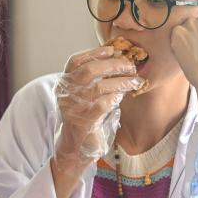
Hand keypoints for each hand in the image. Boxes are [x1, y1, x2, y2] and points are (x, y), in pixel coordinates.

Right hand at [54, 46, 144, 165]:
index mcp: (63, 85)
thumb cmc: (83, 118)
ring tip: (134, 81)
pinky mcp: (84, 122)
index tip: (111, 49)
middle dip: (112, 65)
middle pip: (88, 71)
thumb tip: (116, 60)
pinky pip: (104, 104)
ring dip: (121, 81)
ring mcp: (73, 109)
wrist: (75, 147)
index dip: (93, 53)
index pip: (74, 62)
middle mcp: (65, 94)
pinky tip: (122, 97)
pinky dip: (116, 98)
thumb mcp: (81, 96)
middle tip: (130, 65)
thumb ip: (92, 80)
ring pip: (99, 87)